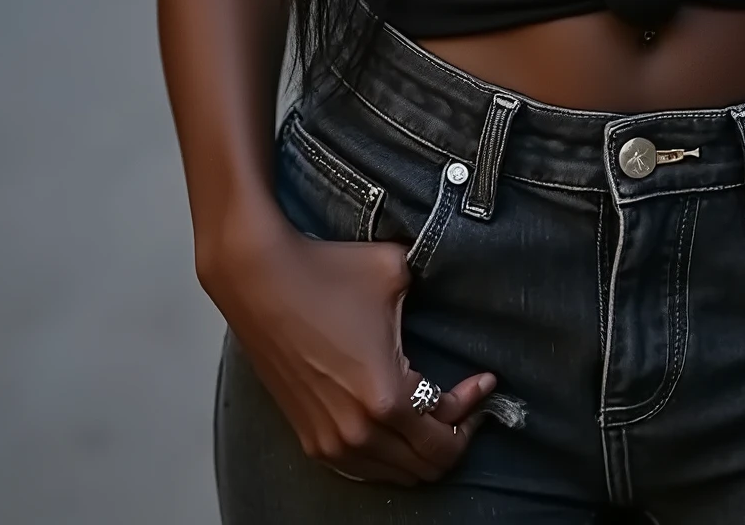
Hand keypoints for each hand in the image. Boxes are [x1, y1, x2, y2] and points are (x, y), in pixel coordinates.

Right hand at [205, 212, 495, 483]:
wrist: (260, 279)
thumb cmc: (325, 272)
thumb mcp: (397, 270)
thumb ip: (434, 287)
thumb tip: (455, 283)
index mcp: (387, 396)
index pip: (447, 431)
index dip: (473, 406)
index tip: (484, 380)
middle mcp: (359, 431)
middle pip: (427, 465)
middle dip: (455, 434)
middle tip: (464, 401)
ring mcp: (331, 441)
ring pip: (396, 474)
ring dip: (421, 447)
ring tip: (434, 411)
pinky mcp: (309, 438)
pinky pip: (363, 468)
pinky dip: (389, 454)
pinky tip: (397, 421)